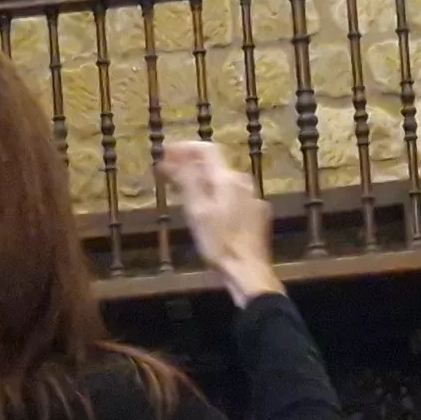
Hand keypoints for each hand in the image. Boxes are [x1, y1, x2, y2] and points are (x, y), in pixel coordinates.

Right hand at [157, 140, 278, 302]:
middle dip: (189, 164)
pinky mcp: (255, 214)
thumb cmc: (219, 243)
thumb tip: (172, 159)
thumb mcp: (197, 211)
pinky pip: (231, 196)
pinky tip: (204, 209)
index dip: (184, 148)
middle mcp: (243, 183)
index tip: (165, 153)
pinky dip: (214, 195)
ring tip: (180, 190)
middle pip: (213, 165)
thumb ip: (186, 180)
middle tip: (167, 172)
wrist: (248, 271)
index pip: (206, 149)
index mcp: (227, 179)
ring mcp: (252, 198)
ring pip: (222, 181)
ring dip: (200, 180)